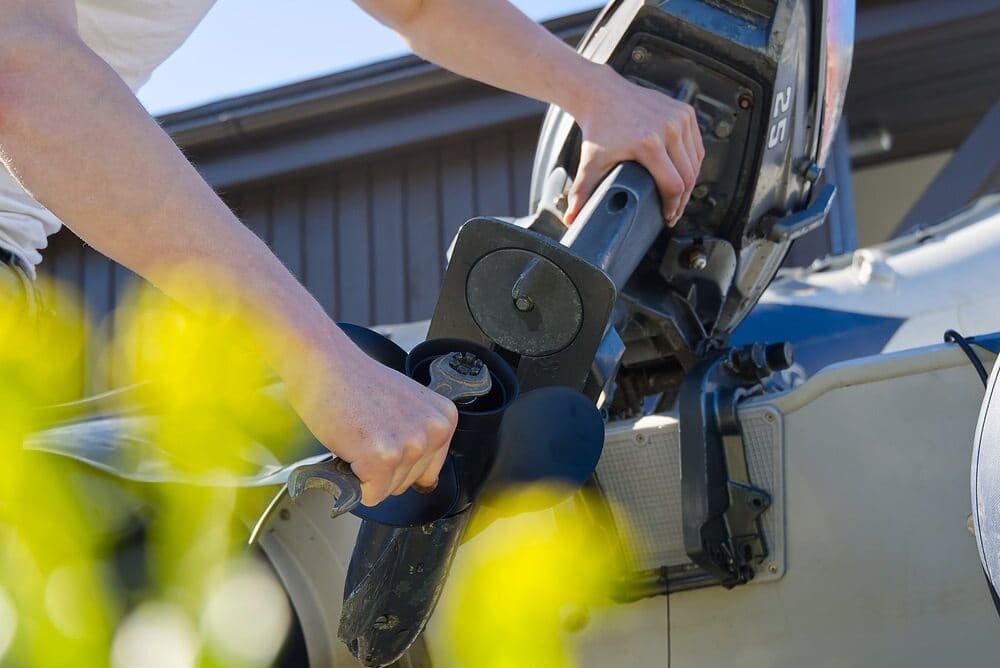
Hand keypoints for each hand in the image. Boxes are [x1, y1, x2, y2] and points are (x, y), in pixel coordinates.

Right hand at [285, 333, 457, 506]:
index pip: (428, 472)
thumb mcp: (405, 406)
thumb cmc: (355, 382)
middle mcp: (434, 431)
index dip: (397, 463)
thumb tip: (425, 481)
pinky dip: (352, 482)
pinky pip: (370, 495)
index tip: (383, 439)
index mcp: (444, 418)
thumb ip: (418, 436)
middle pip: (408, 483)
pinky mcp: (382, 457)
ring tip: (357, 436)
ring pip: (388, 490)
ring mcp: (410, 444)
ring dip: (365, 472)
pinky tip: (348, 447)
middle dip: (381, 469)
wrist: (323, 364)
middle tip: (365, 433)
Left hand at [565, 65, 704, 226]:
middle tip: (673, 212)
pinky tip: (685, 176)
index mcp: (648, 143)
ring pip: (695, 162)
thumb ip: (582, 193)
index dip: (672, 206)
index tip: (666, 217)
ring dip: (690, 183)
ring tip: (679, 197)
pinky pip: (696, 145)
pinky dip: (693, 163)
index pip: (673, 184)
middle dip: (682, 200)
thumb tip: (572, 219)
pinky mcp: (685, 112)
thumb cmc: (597, 129)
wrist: (601, 94)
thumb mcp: (589, 163)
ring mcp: (679, 118)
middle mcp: (668, 128)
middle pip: (688, 176)